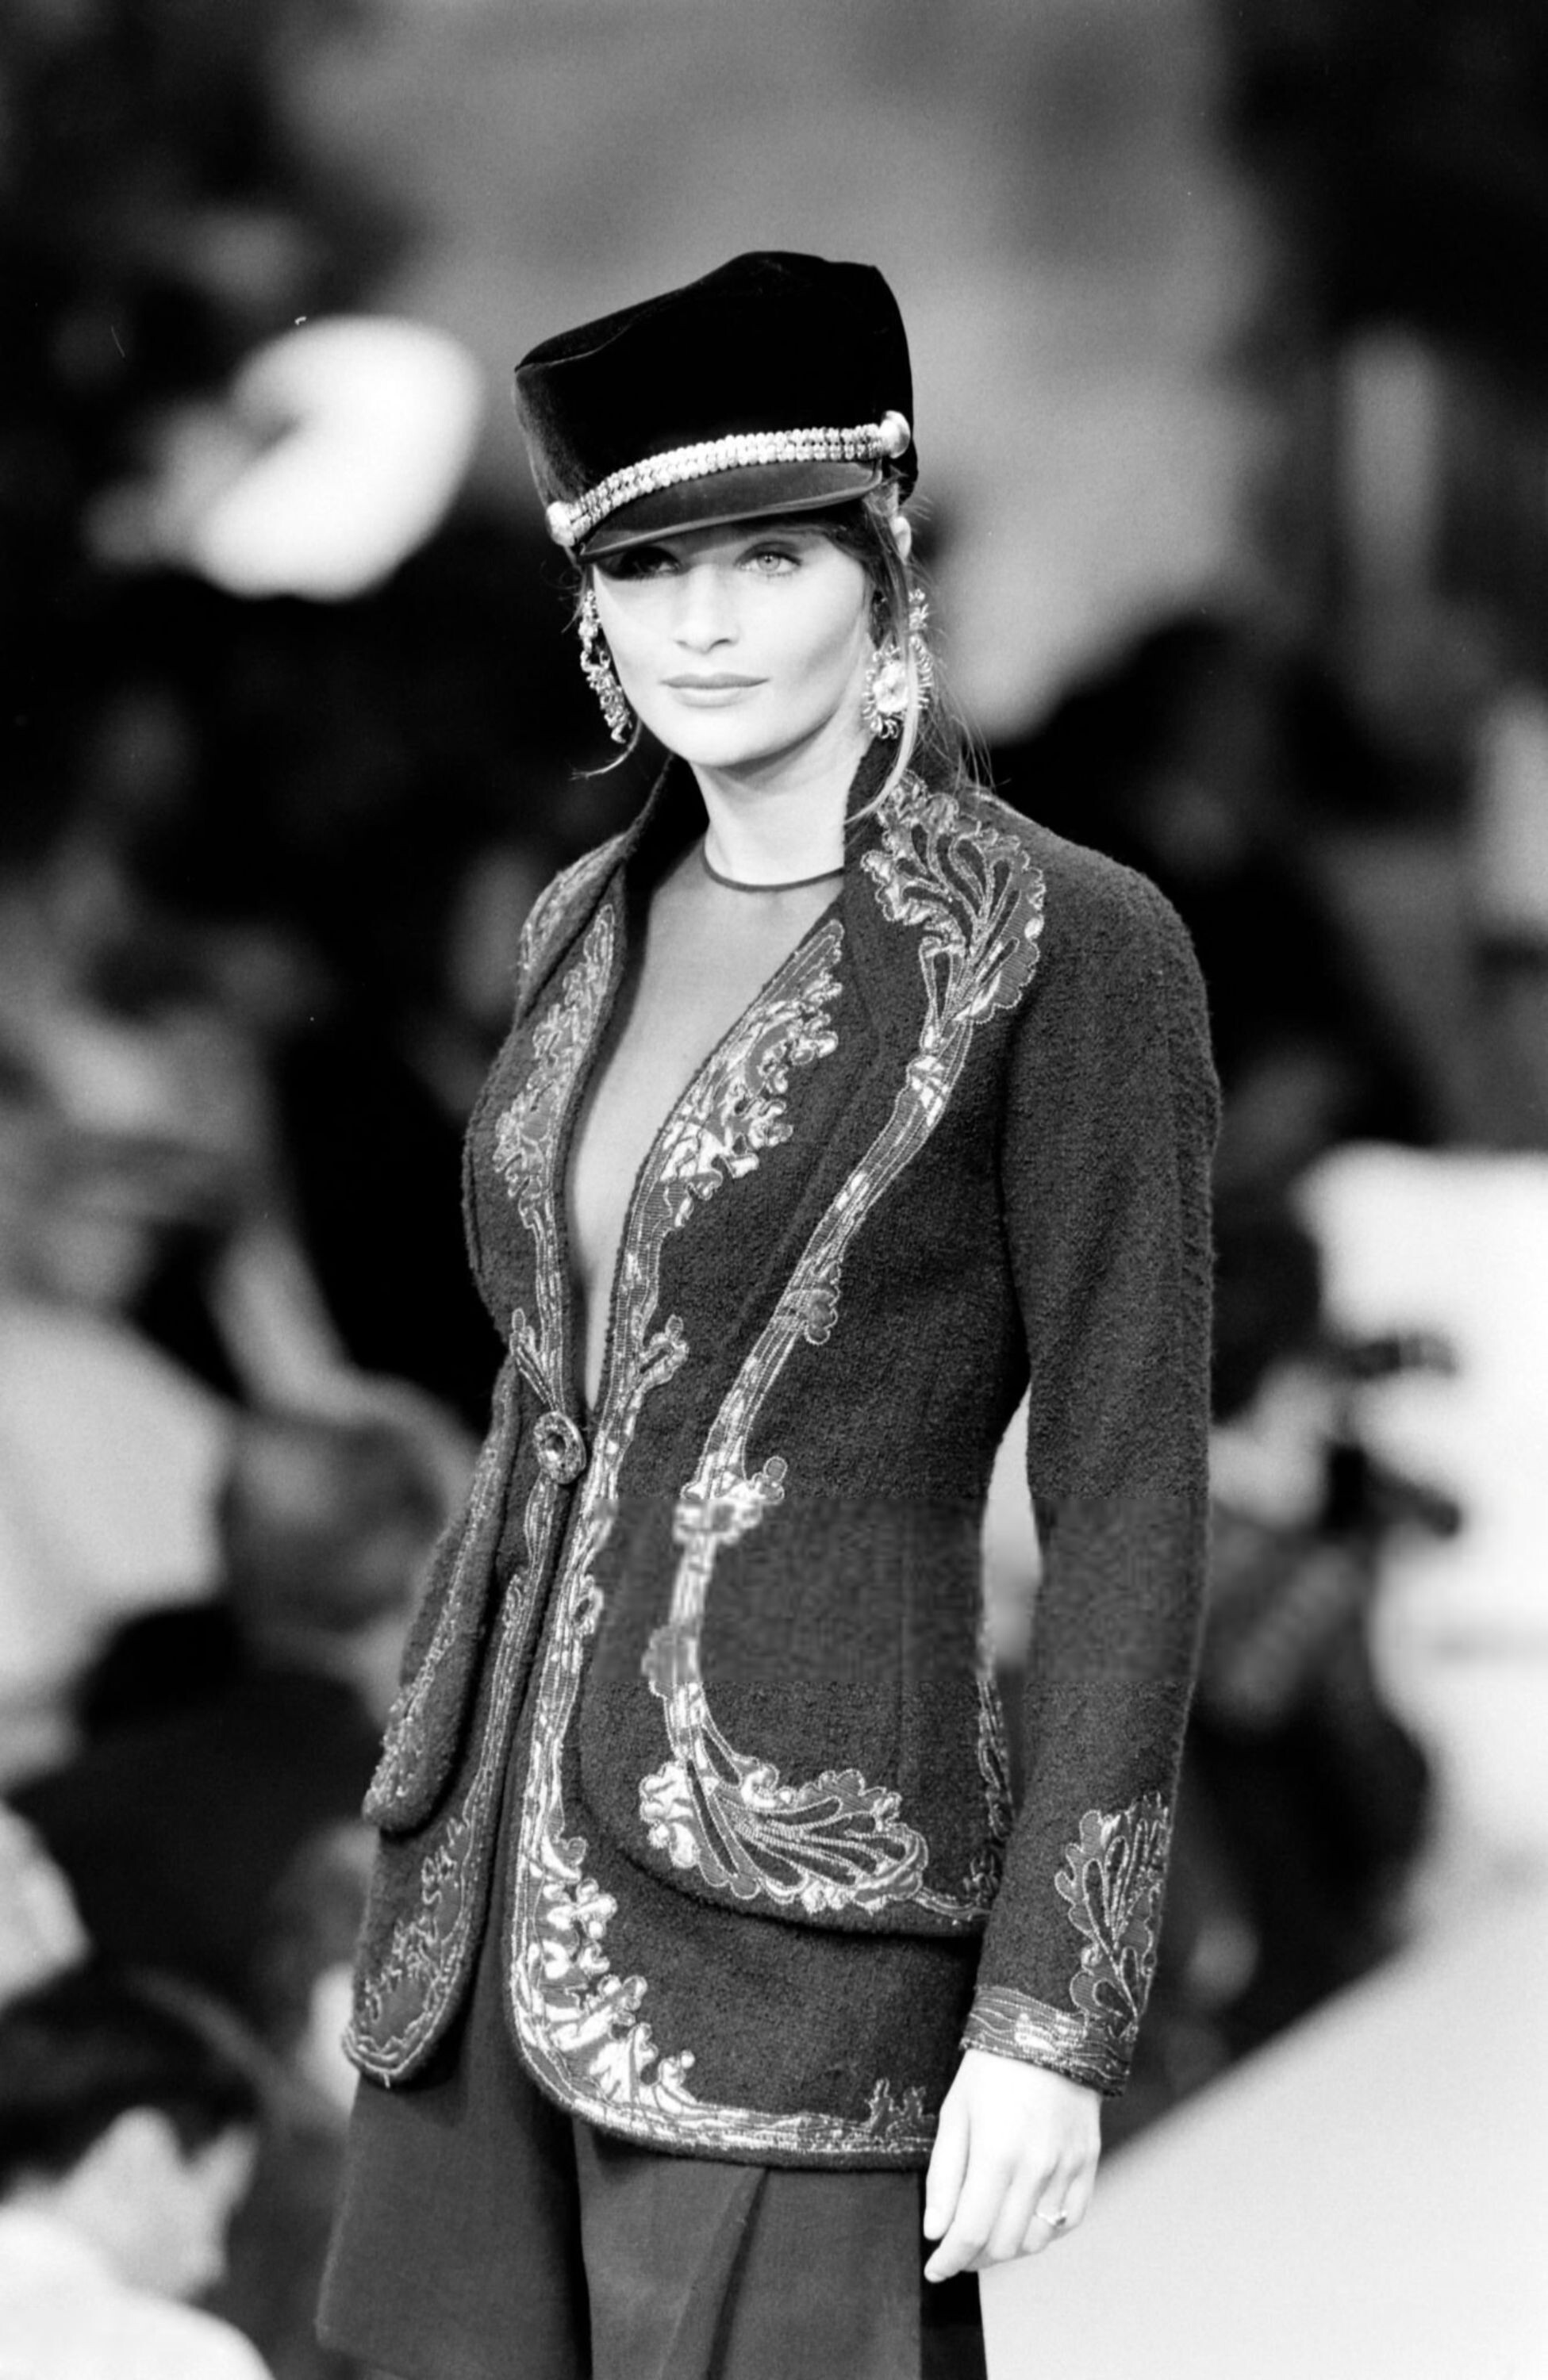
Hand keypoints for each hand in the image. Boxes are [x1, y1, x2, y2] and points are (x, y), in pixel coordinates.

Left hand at [922, 2049, 1100, 2279]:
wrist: (1049, 2029)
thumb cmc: (992, 2068)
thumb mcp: (955, 2112)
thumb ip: (944, 2176)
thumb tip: (936, 2232)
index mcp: (997, 2153)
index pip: (971, 2232)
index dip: (949, 2260)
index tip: (934, 2270)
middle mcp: (1037, 2167)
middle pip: (1004, 2244)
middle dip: (974, 2257)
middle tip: (956, 2249)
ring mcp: (1068, 2167)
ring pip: (1037, 2240)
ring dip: (1007, 2248)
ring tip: (987, 2233)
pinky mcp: (1089, 2163)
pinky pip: (1069, 2220)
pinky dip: (1044, 2231)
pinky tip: (1023, 2218)